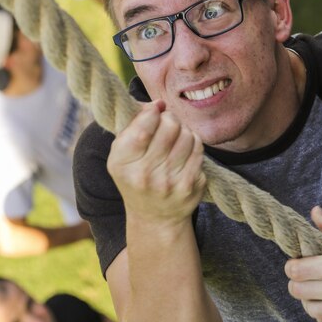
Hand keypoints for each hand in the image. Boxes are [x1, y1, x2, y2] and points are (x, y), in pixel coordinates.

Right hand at [107, 101, 205, 223]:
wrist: (155, 217)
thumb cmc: (136, 177)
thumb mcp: (121, 155)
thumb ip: (134, 126)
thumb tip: (158, 104)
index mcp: (122, 164)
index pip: (143, 128)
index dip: (152, 112)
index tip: (154, 110)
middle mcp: (145, 176)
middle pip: (169, 126)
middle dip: (170, 118)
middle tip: (167, 123)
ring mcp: (170, 183)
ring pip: (187, 135)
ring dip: (183, 130)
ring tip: (176, 137)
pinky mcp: (191, 186)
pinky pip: (199, 149)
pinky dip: (193, 144)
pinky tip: (185, 150)